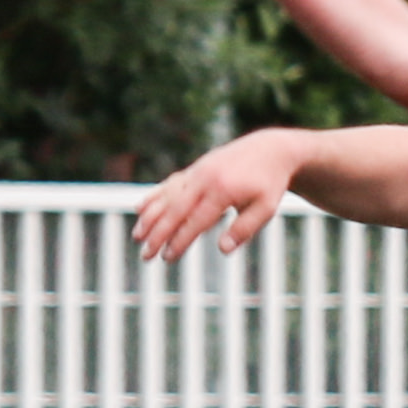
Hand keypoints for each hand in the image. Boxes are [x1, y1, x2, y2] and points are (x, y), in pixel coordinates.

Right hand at [134, 129, 302, 263]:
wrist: (271, 149)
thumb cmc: (270, 183)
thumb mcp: (266, 208)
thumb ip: (244, 229)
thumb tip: (222, 250)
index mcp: (222, 191)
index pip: (196, 221)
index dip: (180, 241)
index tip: (167, 258)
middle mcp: (205, 179)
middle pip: (175, 210)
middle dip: (158, 234)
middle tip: (145, 256)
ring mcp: (197, 172)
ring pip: (167, 196)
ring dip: (150, 217)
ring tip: (136, 237)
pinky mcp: (195, 169)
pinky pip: (170, 184)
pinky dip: (154, 196)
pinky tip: (140, 209)